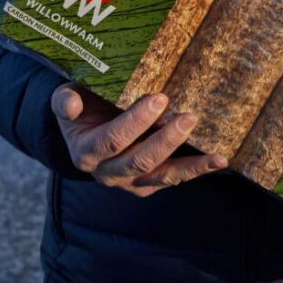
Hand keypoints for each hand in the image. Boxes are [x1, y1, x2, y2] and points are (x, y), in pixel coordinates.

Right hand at [51, 83, 226, 195]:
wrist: (85, 129)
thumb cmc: (81, 107)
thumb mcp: (65, 98)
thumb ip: (64, 100)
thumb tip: (70, 104)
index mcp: (86, 153)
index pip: (111, 140)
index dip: (135, 122)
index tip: (159, 99)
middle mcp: (107, 173)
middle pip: (139, 161)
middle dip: (165, 140)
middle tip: (188, 117)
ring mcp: (129, 182)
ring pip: (161, 177)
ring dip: (189, 165)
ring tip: (215, 155)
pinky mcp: (148, 184)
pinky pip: (173, 179)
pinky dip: (196, 171)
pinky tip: (218, 161)